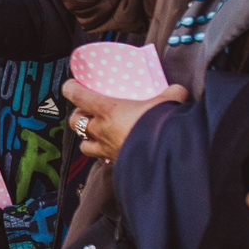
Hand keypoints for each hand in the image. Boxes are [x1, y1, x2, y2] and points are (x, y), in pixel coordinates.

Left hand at [58, 76, 188, 161]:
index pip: (77, 95)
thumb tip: (177, 91)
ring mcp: (107, 149)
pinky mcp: (118, 163)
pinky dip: (104, 156)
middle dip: (78, 116)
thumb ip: (171, 94)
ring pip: (84, 145)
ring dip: (87, 138)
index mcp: (108, 110)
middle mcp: (102, 130)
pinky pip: (103, 160)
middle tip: (89, 112)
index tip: (72, 85)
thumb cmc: (163, 125)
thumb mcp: (170, 101)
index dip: (71, 88)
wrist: (170, 155)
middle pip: (74, 122)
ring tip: (97, 133)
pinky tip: (114, 151)